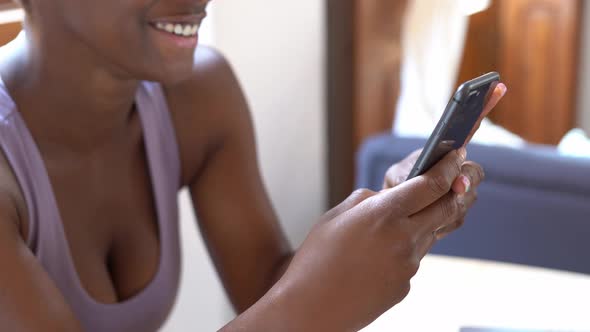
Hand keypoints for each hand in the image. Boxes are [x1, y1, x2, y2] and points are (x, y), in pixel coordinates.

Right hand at [270, 149, 481, 330]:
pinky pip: (410, 260)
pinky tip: (373, 260)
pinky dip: (401, 252)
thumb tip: (387, 199)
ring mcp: (408, 266)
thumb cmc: (315, 259)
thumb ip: (367, 200)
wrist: (311, 308)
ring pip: (426, 235)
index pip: (432, 184)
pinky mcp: (405, 286)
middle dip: (452, 192)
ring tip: (383, 231)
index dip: (448, 166)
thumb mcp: (335, 216)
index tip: (456, 154)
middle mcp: (404, 238)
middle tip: (448, 182)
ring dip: (419, 225)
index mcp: (384, 214)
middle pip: (445, 208)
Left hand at [382, 83, 505, 236]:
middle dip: (467, 179)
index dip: (484, 107)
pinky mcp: (454, 214)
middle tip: (457, 186)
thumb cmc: (393, 189)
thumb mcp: (398, 177)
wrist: (385, 217)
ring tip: (431, 206)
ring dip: (453, 202)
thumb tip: (457, 181)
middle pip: (475, 171)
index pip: (468, 128)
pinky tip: (429, 222)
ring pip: (469, 196)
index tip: (498, 86)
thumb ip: (424, 176)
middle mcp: (456, 169)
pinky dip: (445, 220)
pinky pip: (458, 217)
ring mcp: (458, 192)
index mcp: (444, 151)